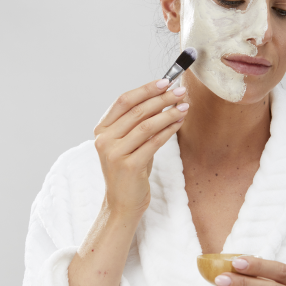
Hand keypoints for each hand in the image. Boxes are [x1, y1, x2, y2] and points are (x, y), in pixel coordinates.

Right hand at [94, 79, 188, 217]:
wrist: (122, 204)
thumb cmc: (130, 171)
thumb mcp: (130, 144)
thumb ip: (139, 123)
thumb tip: (164, 98)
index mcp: (101, 130)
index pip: (123, 101)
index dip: (145, 89)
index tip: (165, 81)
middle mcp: (104, 140)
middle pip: (137, 111)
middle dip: (162, 98)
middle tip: (180, 92)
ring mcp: (115, 153)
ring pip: (147, 125)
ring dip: (169, 113)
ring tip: (184, 106)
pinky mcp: (129, 166)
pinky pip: (154, 142)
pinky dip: (169, 130)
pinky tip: (179, 123)